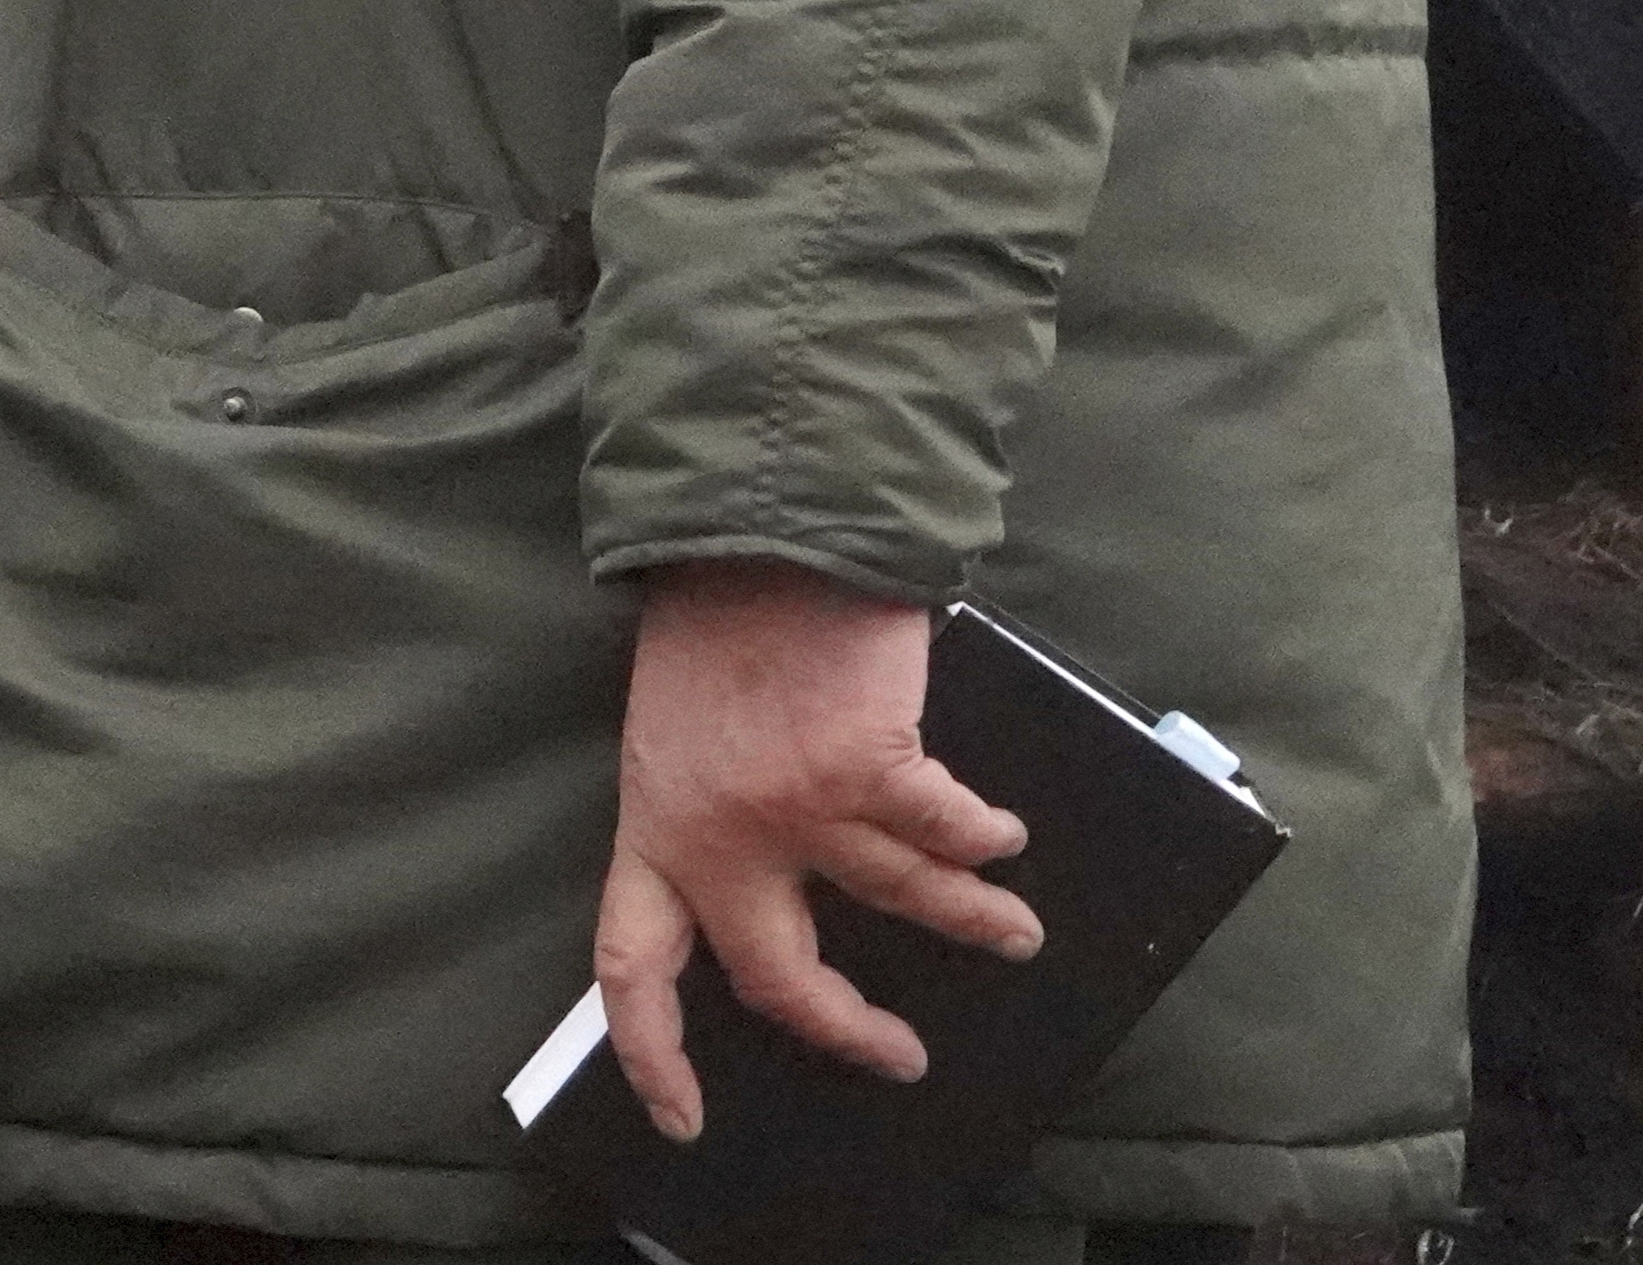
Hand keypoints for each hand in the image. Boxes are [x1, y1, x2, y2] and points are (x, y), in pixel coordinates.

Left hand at [597, 561, 1039, 1142]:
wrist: (760, 524)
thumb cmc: (715, 618)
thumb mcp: (676, 729)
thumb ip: (710, 808)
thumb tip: (777, 881)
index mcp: (655, 825)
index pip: (630, 965)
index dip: (650, 1053)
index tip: (682, 1118)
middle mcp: (718, 835)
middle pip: (780, 980)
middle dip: (850, 1034)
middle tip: (901, 1057)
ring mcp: (796, 807)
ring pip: (899, 901)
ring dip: (969, 922)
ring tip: (1012, 930)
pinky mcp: (870, 767)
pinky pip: (948, 832)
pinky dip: (985, 839)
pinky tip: (1005, 835)